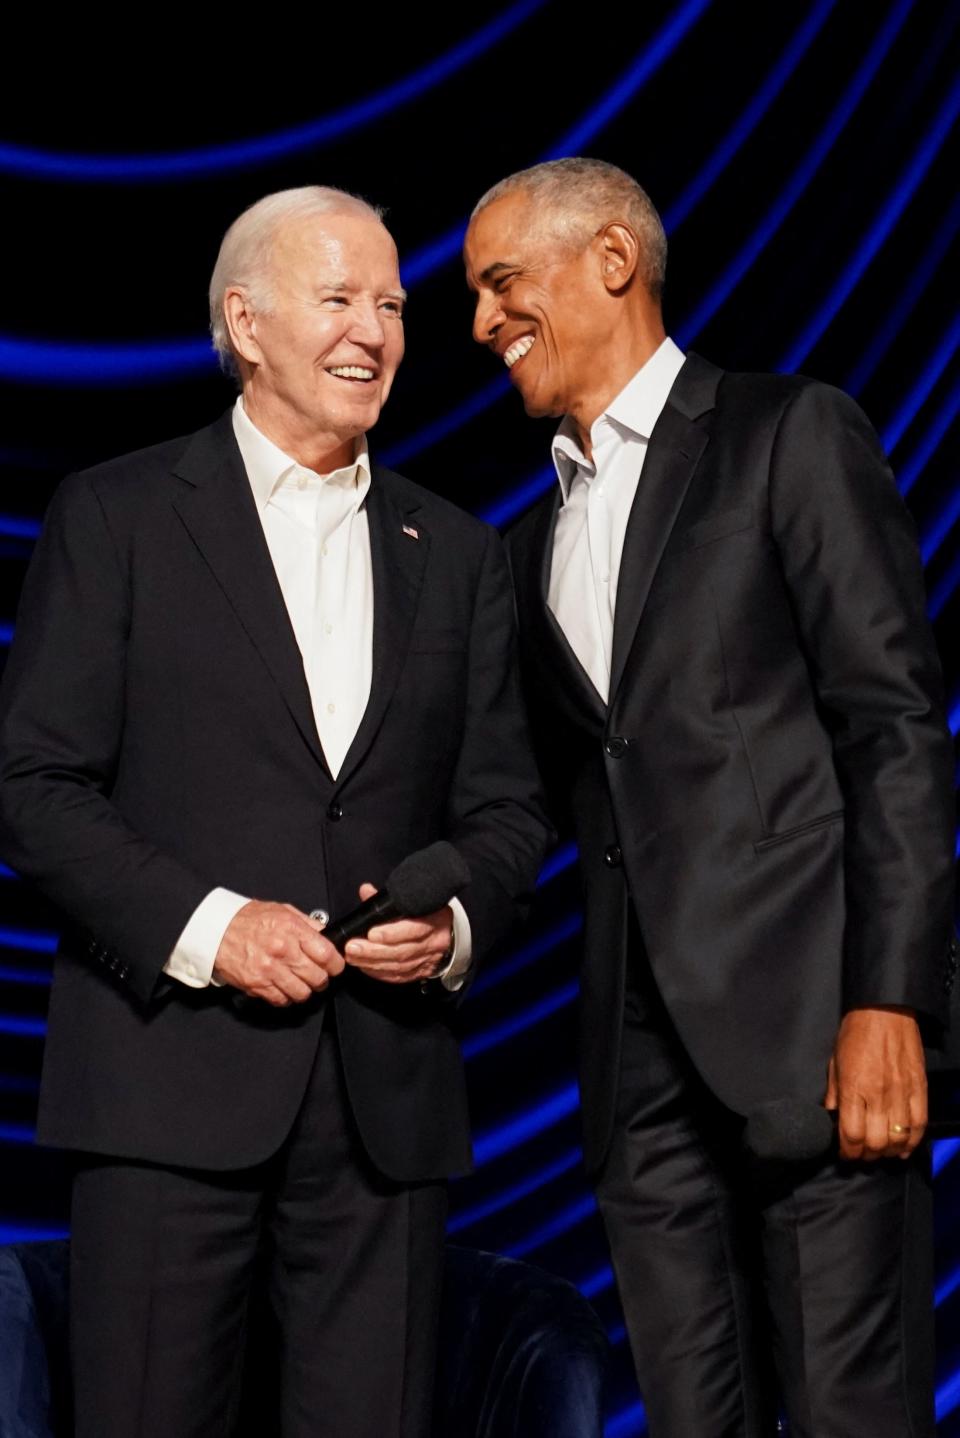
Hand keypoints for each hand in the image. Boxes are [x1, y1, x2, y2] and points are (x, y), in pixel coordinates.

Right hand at [212, 900, 344, 1005]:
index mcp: (292, 929)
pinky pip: (281, 1000)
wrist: (216, 929)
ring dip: (305, 990)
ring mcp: (268, 970)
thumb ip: (307, 924)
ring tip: (301, 982)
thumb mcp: (283, 911)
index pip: (327, 954)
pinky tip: (284, 986)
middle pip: (317, 977)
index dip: (336, 964)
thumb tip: (328, 935)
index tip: (335, 966)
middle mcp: (282, 950)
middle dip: (321, 978)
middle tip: (318, 975)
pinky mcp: (256, 984)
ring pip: (301, 992)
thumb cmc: (248, 919)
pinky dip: (286, 996)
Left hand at [343, 884, 452, 984]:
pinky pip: (399, 976)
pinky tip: (365, 967)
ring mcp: (428, 960)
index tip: (370, 933)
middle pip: (402, 951)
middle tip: (352, 948)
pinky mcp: (422, 972)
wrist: (449, 932)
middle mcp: (434, 942)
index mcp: (435, 920)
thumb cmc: (428, 914)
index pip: (414, 929)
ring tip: (353, 957)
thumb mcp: (414, 902)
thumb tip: (366, 890)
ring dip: (372, 963)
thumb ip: (388, 899)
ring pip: (399, 966)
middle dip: (373, 951)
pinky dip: (380, 973)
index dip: (391, 933)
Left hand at [824, 1006, 926, 1160]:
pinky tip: (903, 1149)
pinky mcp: (919, 1089)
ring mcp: (902, 1093)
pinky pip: (919, 1124)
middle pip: (876, 1142)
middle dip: (866, 1155)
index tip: (844, 1154)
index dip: (847, 1152)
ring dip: (888, 1152)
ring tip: (880, 1152)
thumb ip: (834, 1093)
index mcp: (854, 1087)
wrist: (884, 1010)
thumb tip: (831, 1117)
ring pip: (899, 1138)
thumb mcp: (834, 1062)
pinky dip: (912, 1142)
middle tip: (861, 1155)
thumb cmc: (855, 1033)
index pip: (851, 1134)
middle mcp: (879, 1094)